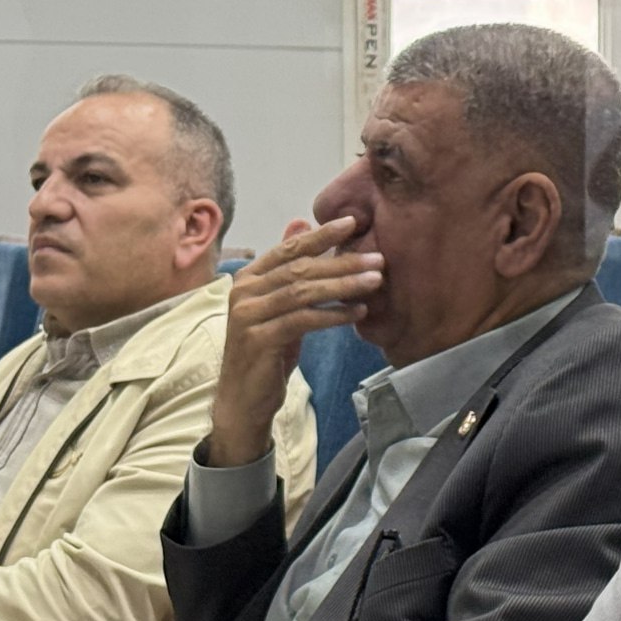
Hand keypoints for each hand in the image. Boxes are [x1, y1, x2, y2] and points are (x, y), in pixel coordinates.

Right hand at [204, 217, 381, 466]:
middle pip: (300, 268)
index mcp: (248, 278)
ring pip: (303, 292)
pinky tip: (358, 312)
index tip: (353, 222)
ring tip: (374, 281)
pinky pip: (303, 319)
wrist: (245, 399)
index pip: (288, 249)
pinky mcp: (258, 338)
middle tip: (377, 259)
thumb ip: (289, 269)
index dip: (320, 234)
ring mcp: (247, 314)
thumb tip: (300, 221)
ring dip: (343, 285)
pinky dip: (333, 314)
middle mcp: (242, 290)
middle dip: (342, 262)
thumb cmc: (268, 351)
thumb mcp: (281, 307)